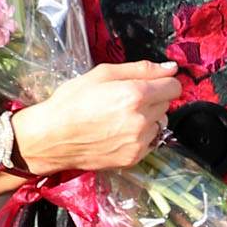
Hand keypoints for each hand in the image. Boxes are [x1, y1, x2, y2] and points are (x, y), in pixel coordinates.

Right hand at [13, 63, 182, 174]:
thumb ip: (141, 69)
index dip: (163, 82)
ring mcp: (139, 142)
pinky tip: (119, 131)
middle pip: (167, 104)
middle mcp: (141, 120)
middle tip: (126, 99)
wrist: (52, 137)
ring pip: (160, 123)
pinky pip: (151, 141)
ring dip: (148, 118)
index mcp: (135, 95)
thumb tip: (171, 68)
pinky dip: (141, 135)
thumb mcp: (103, 73)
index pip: (173, 87)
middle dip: (153, 99)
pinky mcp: (134, 157)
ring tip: (122, 117)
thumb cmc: (72, 101)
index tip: (149, 84)